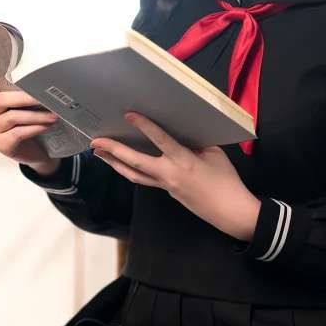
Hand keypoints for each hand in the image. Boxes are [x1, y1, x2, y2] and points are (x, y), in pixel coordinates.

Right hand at [0, 62, 60, 166]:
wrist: (37, 152)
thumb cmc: (34, 125)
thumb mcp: (31, 107)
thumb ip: (30, 96)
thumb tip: (46, 84)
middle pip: (0, 100)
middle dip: (23, 98)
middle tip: (42, 98)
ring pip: (12, 117)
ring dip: (36, 116)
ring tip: (53, 116)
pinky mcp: (1, 144)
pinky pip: (17, 133)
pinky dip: (34, 128)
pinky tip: (45, 127)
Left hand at [90, 112, 260, 241]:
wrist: (229, 211)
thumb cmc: (225, 180)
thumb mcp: (213, 154)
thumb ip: (195, 143)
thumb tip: (180, 133)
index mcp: (184, 161)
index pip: (160, 140)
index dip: (144, 126)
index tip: (128, 114)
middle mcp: (169, 174)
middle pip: (135, 163)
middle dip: (113, 151)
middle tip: (96, 142)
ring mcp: (165, 186)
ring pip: (134, 175)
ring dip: (115, 164)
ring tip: (100, 154)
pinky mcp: (166, 192)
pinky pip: (144, 179)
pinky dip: (132, 170)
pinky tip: (123, 163)